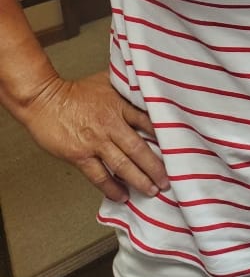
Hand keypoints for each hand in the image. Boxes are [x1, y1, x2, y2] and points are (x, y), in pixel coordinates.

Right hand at [23, 69, 168, 202]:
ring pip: (122, 165)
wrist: (44, 100)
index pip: (148, 122)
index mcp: (120, 105)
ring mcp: (95, 142)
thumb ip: (126, 86)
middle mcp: (111, 125)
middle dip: (155, 166)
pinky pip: (99, 175)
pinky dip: (111, 188)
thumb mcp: (106, 81)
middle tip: (168, 180)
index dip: (164, 136)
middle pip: (139, 148)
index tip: (177, 149)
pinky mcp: (80, 155)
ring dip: (139, 180)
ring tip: (152, 191)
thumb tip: (144, 85)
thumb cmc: (75, 90)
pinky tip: (122, 196)